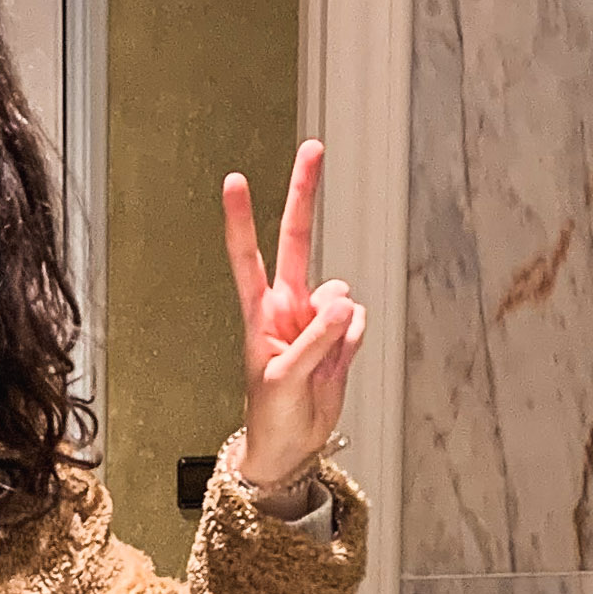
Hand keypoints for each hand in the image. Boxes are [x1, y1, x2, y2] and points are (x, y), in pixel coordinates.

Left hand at [220, 142, 365, 493]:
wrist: (291, 445)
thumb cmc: (270, 415)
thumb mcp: (284, 380)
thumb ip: (315, 339)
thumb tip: (343, 301)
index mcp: (260, 312)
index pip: (248, 256)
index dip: (242, 219)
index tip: (234, 180)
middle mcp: (288, 305)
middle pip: (297, 239)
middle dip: (304, 193)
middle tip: (313, 148)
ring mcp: (316, 317)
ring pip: (342, 293)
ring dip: (340, 322)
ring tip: (320, 362)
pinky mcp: (341, 335)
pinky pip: (358, 324)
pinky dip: (353, 343)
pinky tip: (335, 365)